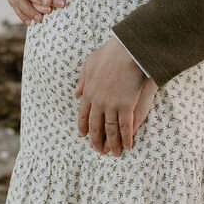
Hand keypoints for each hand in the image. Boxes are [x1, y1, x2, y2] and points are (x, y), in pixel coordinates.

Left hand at [75, 37, 150, 155]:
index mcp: (88, 92)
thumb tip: (76, 93)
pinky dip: (126, 138)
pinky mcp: (126, 106)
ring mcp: (111, 105)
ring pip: (110, 130)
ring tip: (114, 153)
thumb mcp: (90, 64)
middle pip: (96, 126)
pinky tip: (128, 146)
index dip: (84, 126)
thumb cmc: (110, 53)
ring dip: (112, 144)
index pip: (84, 115)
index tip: (84, 136)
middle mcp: (98, 102)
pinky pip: (125, 127)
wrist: (126, 51)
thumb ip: (82, 80)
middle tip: (98, 150)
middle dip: (97, 140)